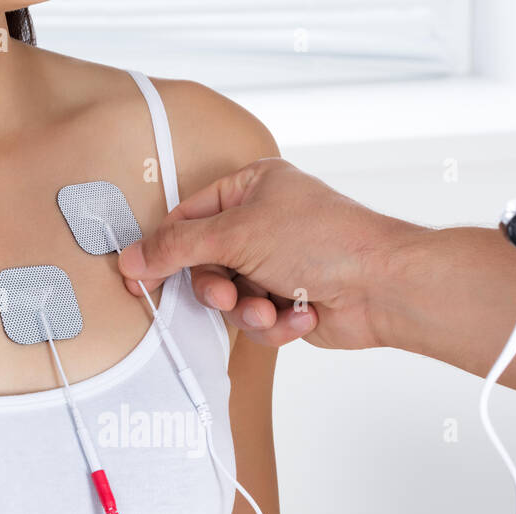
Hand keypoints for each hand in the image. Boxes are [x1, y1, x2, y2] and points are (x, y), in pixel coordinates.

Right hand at [117, 158, 397, 348]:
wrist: (381, 288)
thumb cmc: (326, 242)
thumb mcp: (236, 234)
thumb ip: (177, 247)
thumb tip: (133, 257)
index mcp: (252, 188)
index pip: (187, 218)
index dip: (163, 250)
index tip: (140, 277)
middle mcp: (264, 222)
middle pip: (205, 264)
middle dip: (218, 288)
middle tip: (228, 294)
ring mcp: (278, 263)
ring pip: (230, 299)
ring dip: (248, 310)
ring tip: (271, 307)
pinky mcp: (289, 301)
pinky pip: (256, 321)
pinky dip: (274, 323)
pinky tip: (301, 313)